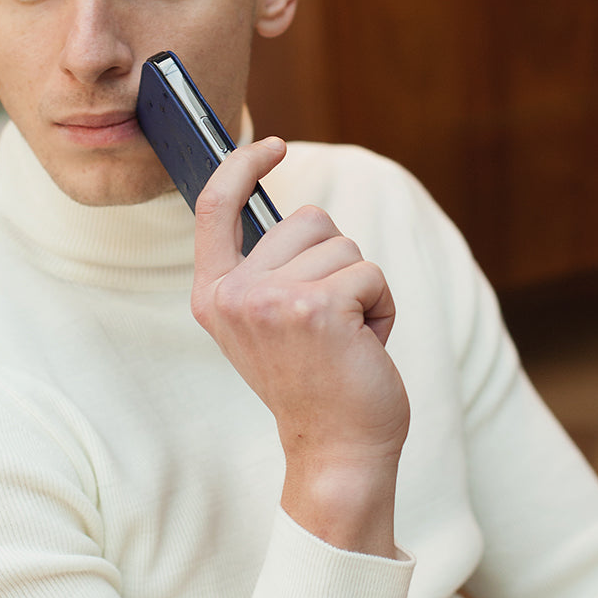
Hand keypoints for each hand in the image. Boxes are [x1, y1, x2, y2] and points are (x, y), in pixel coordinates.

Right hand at [191, 138, 409, 555]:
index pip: (214, 208)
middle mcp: (233, 295)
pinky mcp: (318, 308)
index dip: (241, 166)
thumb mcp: (266, 324)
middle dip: (335, 261)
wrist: (337, 450)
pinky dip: (383, 307)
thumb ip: (266, 271)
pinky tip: (366, 346)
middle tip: (328, 322)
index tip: (274, 147)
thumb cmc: (312, 382)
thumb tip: (300, 218)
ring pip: (343, 246)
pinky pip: (370, 273)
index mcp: (214, 295)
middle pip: (306, 220)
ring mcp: (272, 300)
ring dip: (360, 288)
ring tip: (347, 338)